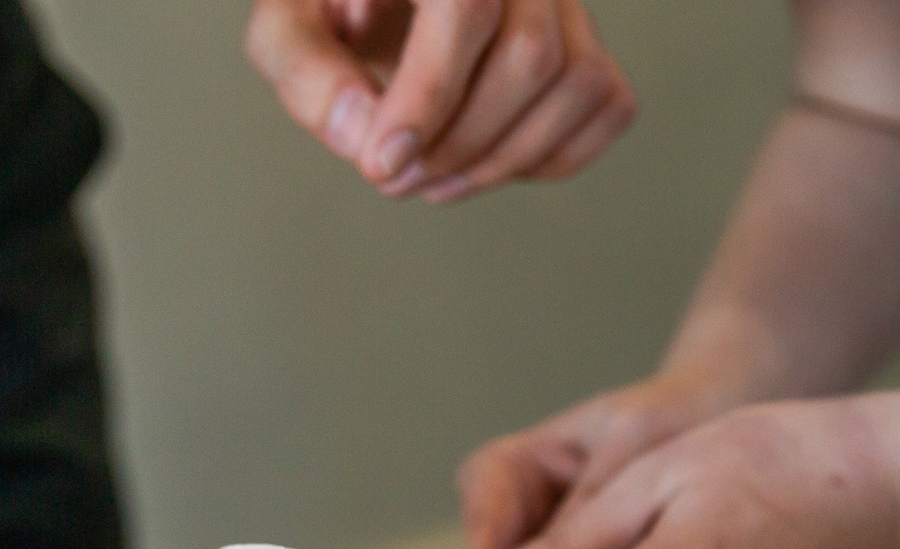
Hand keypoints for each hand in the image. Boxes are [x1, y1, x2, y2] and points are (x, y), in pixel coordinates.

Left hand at [245, 0, 633, 202]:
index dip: (428, 96)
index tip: (381, 163)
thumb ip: (304, 69)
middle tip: (392, 177)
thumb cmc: (333, 6)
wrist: (376, 2)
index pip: (467, 7)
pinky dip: (551, 157)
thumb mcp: (290, 25)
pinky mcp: (587, 40)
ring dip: (502, 160)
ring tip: (431, 180)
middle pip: (530, 55)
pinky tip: (485, 163)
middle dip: (458, 142)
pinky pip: (608, 104)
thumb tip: (364, 135)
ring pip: (578, 82)